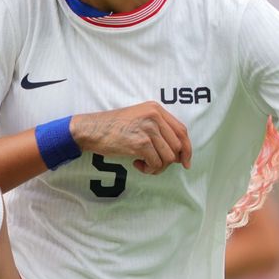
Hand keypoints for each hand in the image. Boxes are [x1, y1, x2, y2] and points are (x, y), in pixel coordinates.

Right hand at [70, 102, 191, 174]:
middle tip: (154, 165)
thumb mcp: (139, 118)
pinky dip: (148, 169)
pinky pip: (156, 163)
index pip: (182, 130)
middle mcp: (155, 116)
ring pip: (168, 157)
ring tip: (144, 164)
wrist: (92, 130)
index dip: (187, 148)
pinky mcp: (140, 143)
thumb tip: (177, 154)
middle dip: (170, 161)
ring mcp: (148, 129)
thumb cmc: (113, 127)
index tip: (185, 162)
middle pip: (177, 146)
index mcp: (156, 109)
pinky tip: (137, 164)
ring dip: (158, 167)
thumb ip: (158, 129)